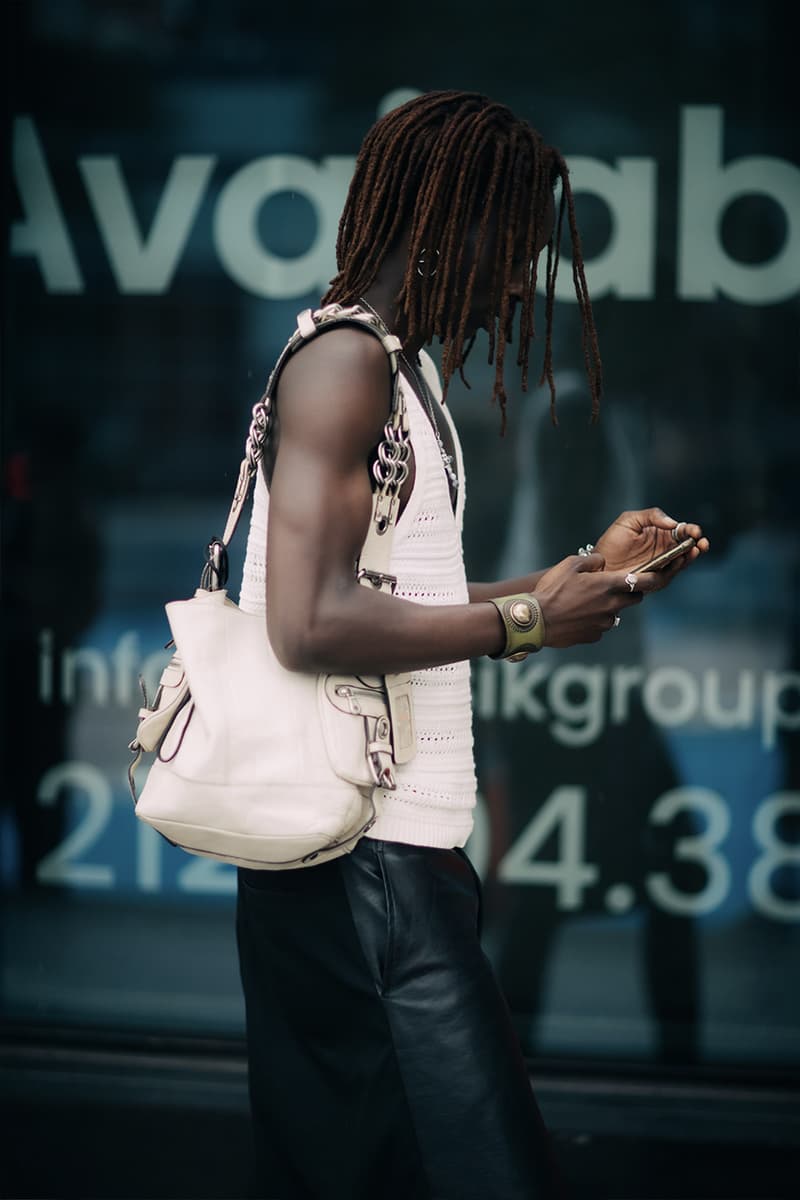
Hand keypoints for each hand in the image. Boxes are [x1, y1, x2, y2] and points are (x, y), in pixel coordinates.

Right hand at [534, 551, 671, 647]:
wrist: (536, 621)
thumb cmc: (551, 590)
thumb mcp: (569, 565)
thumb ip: (591, 560)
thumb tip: (601, 561)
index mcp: (608, 585)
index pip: (642, 581)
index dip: (654, 578)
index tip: (660, 575)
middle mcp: (611, 605)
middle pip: (635, 598)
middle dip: (630, 592)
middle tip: (613, 587)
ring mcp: (604, 623)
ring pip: (616, 613)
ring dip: (609, 607)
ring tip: (586, 603)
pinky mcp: (594, 636)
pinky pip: (601, 626)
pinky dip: (595, 621)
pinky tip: (577, 616)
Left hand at [593, 507, 709, 573]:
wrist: (598, 564)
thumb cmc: (611, 541)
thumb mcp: (629, 520)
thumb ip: (652, 515)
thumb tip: (673, 523)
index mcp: (660, 534)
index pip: (681, 531)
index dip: (690, 530)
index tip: (695, 531)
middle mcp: (664, 550)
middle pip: (687, 547)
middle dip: (698, 545)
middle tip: (702, 543)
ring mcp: (661, 566)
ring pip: (682, 562)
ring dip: (690, 556)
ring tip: (694, 550)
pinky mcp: (654, 579)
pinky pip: (669, 575)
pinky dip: (676, 568)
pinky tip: (680, 560)